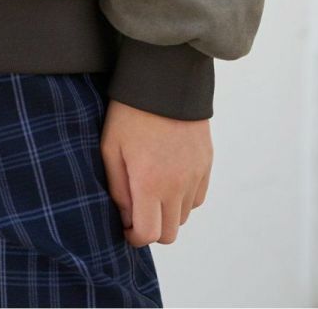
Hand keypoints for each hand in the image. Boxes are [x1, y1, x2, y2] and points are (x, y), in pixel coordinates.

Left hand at [100, 99, 211, 246]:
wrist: (164, 79)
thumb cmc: (130, 112)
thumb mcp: (111, 147)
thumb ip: (118, 188)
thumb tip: (126, 216)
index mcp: (150, 183)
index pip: (148, 234)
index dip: (134, 237)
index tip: (125, 226)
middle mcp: (177, 185)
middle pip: (169, 233)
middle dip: (151, 228)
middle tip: (137, 208)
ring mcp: (195, 175)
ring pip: (183, 216)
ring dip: (167, 212)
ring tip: (152, 188)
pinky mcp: (206, 163)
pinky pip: (197, 197)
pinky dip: (184, 197)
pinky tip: (169, 178)